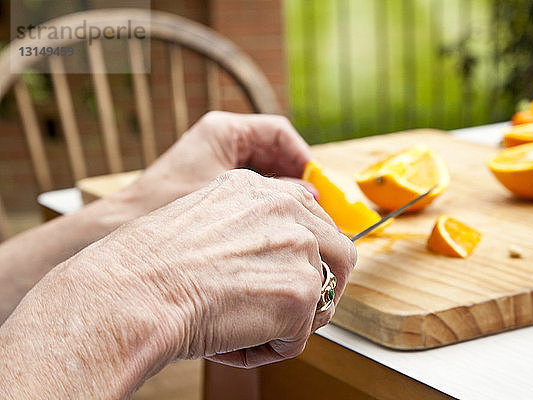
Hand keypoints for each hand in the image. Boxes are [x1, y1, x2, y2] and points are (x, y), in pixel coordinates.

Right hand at [72, 170, 354, 368]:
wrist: (132, 292)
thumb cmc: (146, 266)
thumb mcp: (199, 220)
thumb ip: (243, 226)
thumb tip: (274, 256)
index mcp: (258, 190)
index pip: (311, 217)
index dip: (308, 253)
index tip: (292, 273)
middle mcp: (285, 208)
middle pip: (339, 253)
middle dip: (319, 286)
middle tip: (286, 312)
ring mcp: (298, 247)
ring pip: (320, 297)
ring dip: (290, 320)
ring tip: (246, 327)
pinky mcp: (300, 292)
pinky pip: (298, 336)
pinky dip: (269, 349)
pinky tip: (232, 342)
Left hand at [120, 111, 312, 215]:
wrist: (125, 231)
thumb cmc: (169, 209)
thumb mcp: (232, 199)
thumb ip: (276, 194)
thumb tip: (311, 197)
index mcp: (223, 131)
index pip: (278, 133)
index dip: (302, 156)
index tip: (317, 182)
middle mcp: (221, 140)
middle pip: (274, 151)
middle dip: (296, 176)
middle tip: (315, 203)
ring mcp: (217, 161)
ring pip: (265, 170)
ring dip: (284, 190)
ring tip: (299, 215)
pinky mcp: (213, 182)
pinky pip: (252, 187)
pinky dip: (267, 201)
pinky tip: (276, 221)